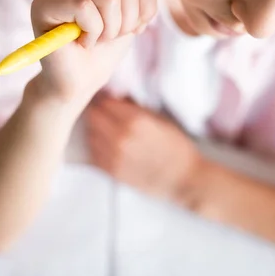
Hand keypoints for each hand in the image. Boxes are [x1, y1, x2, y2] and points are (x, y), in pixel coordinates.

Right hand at [30, 0, 157, 104]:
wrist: (80, 80)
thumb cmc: (104, 48)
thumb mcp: (133, 16)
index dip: (143, 11)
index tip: (126, 27)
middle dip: (125, 23)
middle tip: (107, 37)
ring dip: (109, 30)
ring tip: (93, 39)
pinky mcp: (42, 3)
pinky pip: (84, 7)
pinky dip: (91, 32)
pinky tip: (80, 41)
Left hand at [85, 95, 203, 203]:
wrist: (184, 179)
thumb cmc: (177, 147)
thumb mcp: (160, 118)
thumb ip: (135, 107)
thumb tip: (115, 96)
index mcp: (135, 120)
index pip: (104, 102)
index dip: (105, 98)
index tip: (107, 99)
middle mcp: (121, 137)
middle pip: (93, 116)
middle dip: (97, 111)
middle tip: (104, 112)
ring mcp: (114, 156)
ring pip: (90, 134)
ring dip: (95, 129)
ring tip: (106, 128)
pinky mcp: (112, 171)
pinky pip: (93, 153)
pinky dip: (96, 146)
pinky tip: (107, 144)